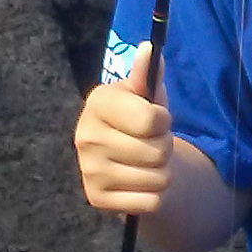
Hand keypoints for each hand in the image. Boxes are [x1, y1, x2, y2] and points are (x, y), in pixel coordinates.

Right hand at [74, 42, 171, 214]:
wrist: (126, 159)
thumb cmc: (139, 119)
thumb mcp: (146, 95)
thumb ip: (148, 74)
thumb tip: (149, 49)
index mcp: (97, 102)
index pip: (151, 120)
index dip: (164, 120)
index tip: (156, 119)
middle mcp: (86, 136)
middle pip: (158, 152)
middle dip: (165, 147)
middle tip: (152, 143)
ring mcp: (88, 170)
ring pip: (158, 178)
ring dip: (162, 172)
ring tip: (147, 162)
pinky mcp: (96, 198)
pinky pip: (150, 202)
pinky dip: (154, 195)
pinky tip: (139, 183)